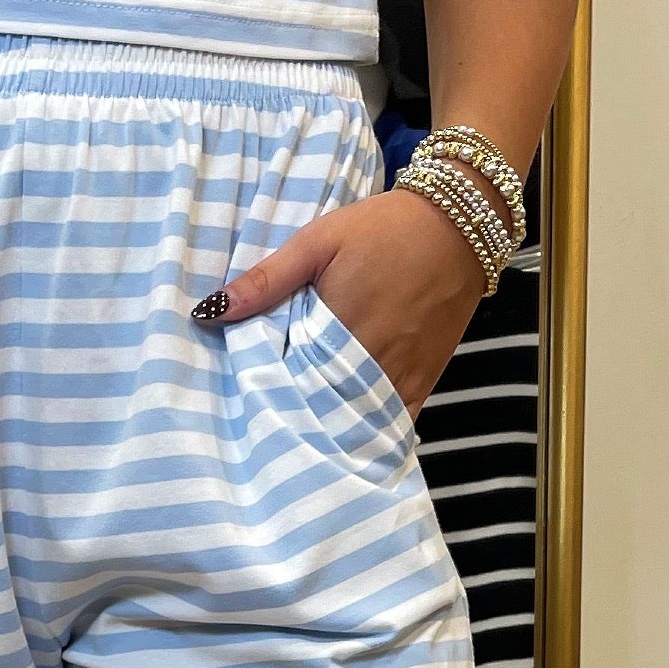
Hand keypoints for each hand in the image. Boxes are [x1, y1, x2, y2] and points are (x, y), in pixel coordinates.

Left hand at [194, 186, 485, 415]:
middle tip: (264, 433)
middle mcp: (370, 362)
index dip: (266, 401)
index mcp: (336, 330)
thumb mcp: (318, 240)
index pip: (289, 384)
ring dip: (329, 431)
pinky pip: (394, 422)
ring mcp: (400, 376)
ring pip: (355, 423)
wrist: (459, 223)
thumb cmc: (382, 228)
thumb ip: (267, 279)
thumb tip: (209, 310)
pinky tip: (345, 444)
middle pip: (320, 410)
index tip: (243, 410)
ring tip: (298, 442)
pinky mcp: (424, 381)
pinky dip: (369, 434)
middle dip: (294, 422)